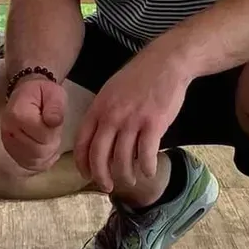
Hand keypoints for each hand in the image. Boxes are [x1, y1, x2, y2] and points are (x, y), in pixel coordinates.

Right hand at [0, 77, 66, 172]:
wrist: (25, 94)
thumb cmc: (42, 93)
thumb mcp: (54, 93)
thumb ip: (55, 106)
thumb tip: (54, 122)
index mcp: (18, 114)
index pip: (43, 136)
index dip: (54, 132)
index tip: (54, 121)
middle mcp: (8, 131)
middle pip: (37, 151)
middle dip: (51, 144)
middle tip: (53, 131)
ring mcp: (7, 143)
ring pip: (33, 161)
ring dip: (46, 153)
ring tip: (48, 138)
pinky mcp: (10, 151)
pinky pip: (27, 165)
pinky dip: (40, 161)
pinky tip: (45, 150)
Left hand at [74, 42, 191, 192]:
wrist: (166, 61)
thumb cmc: (139, 77)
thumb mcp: (111, 91)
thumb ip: (103, 114)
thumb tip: (100, 139)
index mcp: (98, 108)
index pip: (83, 143)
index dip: (83, 164)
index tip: (87, 175)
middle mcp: (112, 116)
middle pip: (99, 156)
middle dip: (101, 176)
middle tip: (107, 187)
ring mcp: (132, 120)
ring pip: (122, 159)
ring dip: (125, 175)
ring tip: (130, 180)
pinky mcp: (153, 123)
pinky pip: (146, 154)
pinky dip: (146, 168)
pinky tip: (148, 172)